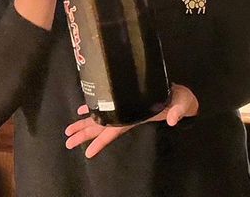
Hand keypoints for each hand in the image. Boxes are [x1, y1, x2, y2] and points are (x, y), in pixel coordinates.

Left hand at [64, 84, 198, 157]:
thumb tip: (174, 120)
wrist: (181, 97)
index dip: (102, 141)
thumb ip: (178, 112)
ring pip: (101, 118)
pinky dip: (94, 108)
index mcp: (136, 117)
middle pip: (102, 127)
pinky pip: (106, 106)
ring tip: (69, 130)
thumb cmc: (181, 101)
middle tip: (67, 140)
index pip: (116, 131)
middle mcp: (127, 115)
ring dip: (85, 123)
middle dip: (85, 133)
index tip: (87, 153)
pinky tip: (83, 109)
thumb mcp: (182, 105)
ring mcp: (125, 108)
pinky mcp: (126, 100)